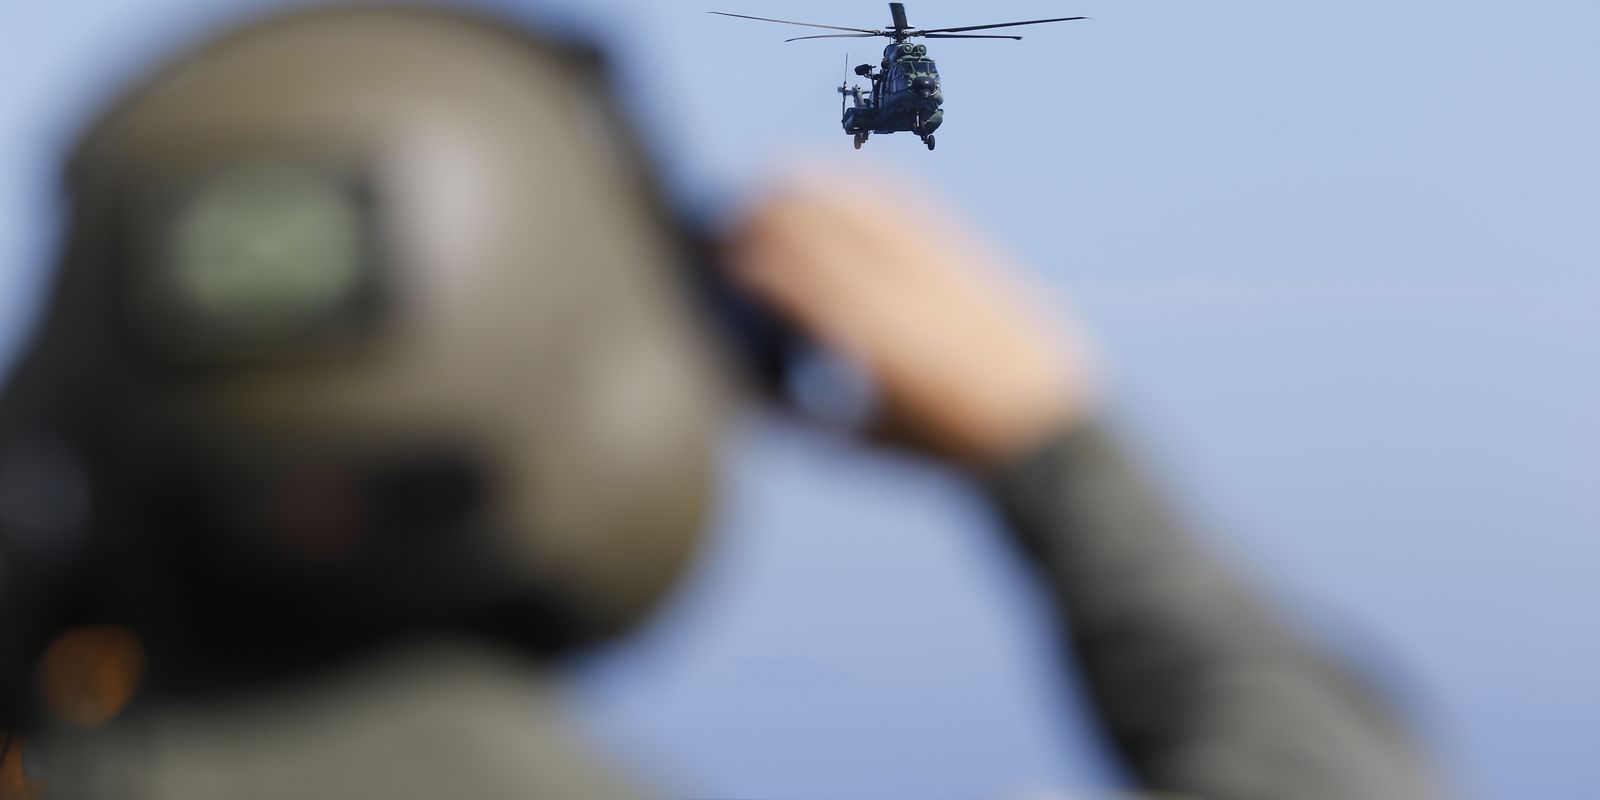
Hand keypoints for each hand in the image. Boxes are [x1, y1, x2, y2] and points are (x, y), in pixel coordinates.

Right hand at [725, 169, 1096, 466]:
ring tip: (768, 197)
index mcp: (859, 340)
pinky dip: (847, 181)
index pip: (775, 273)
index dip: (732, 263)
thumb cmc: (941, 443)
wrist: (1038, 421)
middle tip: (728, 229)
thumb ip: (791, 412)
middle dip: (752, 217)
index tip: (712, 270)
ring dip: (795, 188)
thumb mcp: (854, 443)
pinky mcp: (954, 242)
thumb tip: (737, 384)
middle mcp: (890, 286)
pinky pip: (888, 189)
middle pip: (800, 218)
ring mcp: (925, 258)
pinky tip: (827, 185)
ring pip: (841, 191)